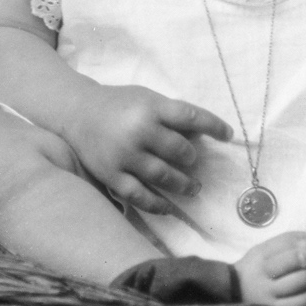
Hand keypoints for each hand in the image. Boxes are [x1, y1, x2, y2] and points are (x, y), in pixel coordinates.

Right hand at [66, 84, 233, 220]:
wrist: (77, 112)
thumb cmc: (119, 105)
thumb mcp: (146, 99)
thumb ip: (171, 114)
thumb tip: (201, 135)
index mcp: (150, 107)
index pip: (191, 117)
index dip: (214, 126)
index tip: (228, 135)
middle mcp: (138, 131)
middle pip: (180, 150)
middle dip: (191, 158)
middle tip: (194, 163)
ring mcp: (125, 155)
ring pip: (164, 176)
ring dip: (183, 185)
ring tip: (194, 187)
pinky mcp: (112, 175)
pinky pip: (140, 196)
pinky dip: (157, 204)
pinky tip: (168, 207)